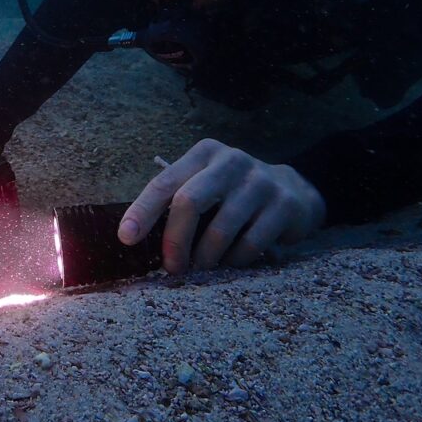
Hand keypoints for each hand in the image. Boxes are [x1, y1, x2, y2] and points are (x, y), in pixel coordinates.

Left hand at [117, 138, 325, 273]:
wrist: (295, 190)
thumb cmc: (233, 193)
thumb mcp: (206, 182)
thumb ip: (177, 200)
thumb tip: (136, 237)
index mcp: (204, 154)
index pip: (164, 182)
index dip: (142, 211)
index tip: (126, 238)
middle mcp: (230, 161)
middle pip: (189, 202)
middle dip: (174, 241)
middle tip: (172, 267)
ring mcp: (260, 181)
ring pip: (220, 229)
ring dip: (206, 257)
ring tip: (203, 267)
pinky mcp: (284, 205)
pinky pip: (250, 243)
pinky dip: (235, 260)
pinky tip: (232, 262)